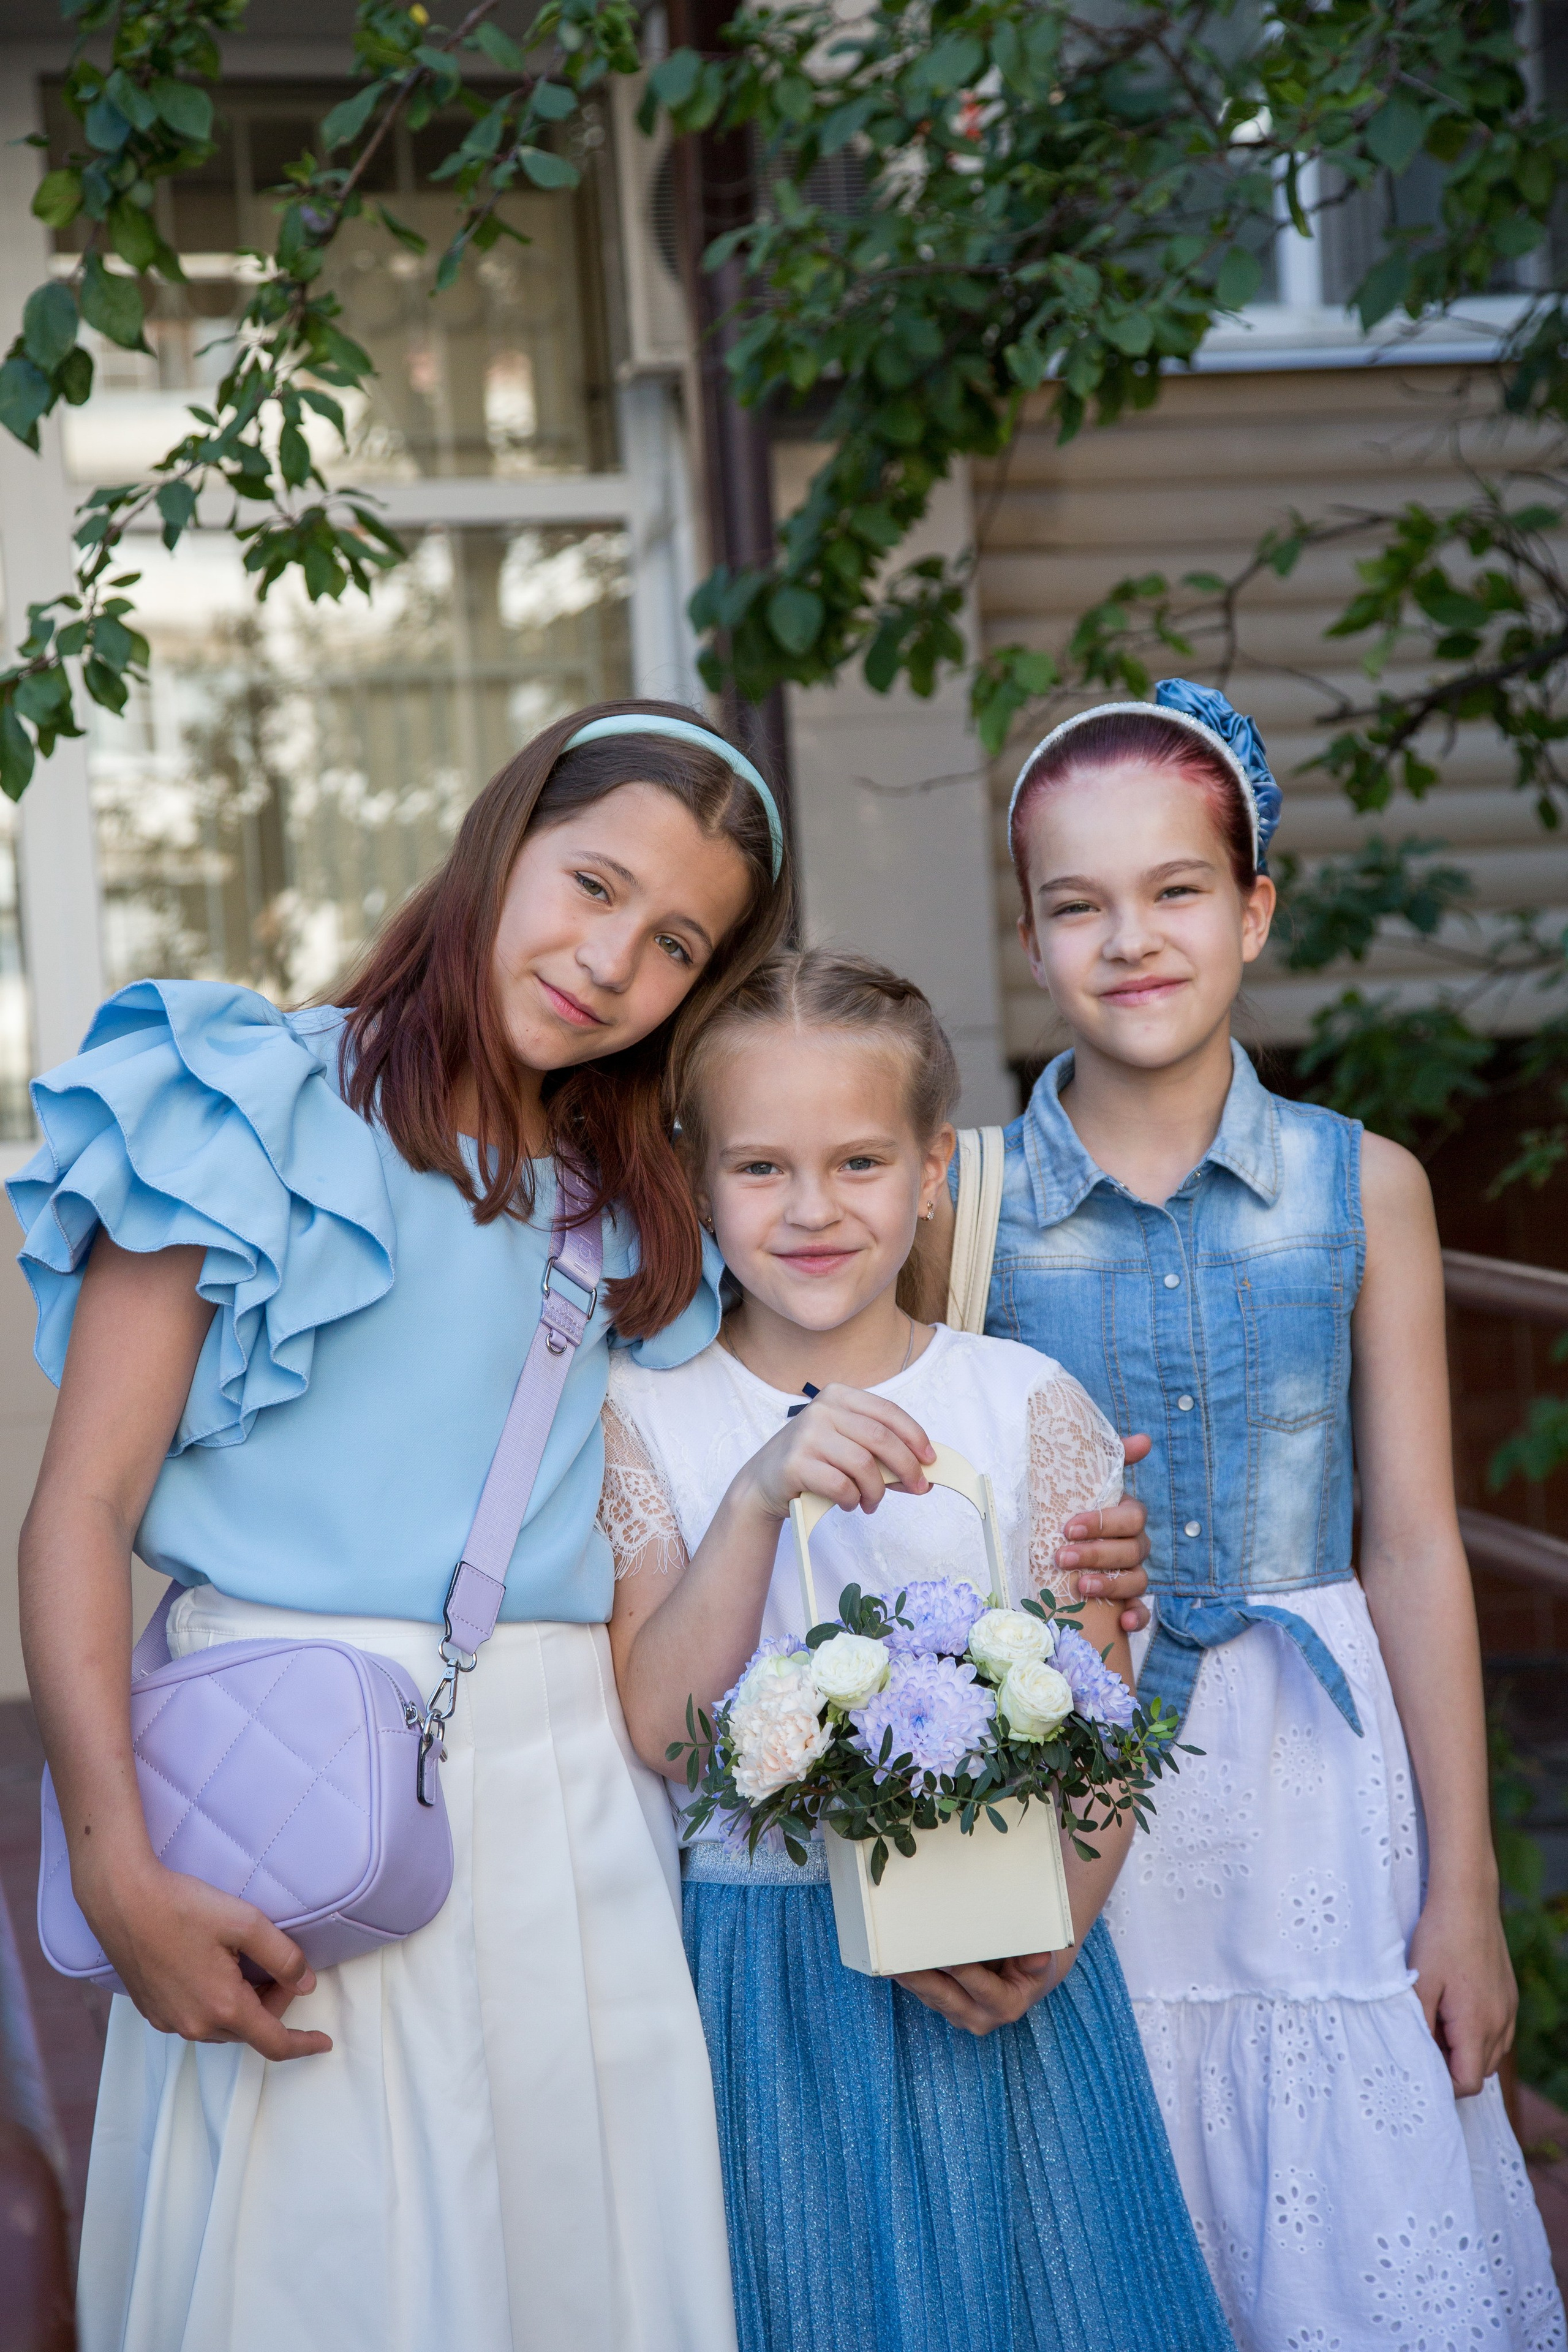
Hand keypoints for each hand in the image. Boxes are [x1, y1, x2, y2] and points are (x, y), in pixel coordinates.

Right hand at [78, 1854, 332, 2060]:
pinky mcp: (153, 2013)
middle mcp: (195, 2025)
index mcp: (223, 2006)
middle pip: (250, 2029)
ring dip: (244, 2004)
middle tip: (276, 1963)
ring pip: (224, 2026)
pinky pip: (197, 2019)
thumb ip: (283, 1957)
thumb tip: (307, 1984)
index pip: (274, 2042)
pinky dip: (217, 2003)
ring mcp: (170, 2022)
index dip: (303, 2044)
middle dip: (272, 2003)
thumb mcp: (246, 1923)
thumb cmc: (183, 1907)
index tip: (325, 2042)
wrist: (122, 1901)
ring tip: (244, 1963)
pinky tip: (214, 1968)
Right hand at [734, 1384, 936, 1522]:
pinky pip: (842, 1486)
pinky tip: (848, 1503)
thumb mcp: (846, 1446)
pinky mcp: (795, 1464)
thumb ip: (881, 1454)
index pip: (887, 1412)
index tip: (930, 1459)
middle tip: (917, 1488)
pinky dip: (853, 1499)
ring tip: (871, 1502)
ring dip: (876, 1491)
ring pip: (863, 1465)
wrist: (763, 1482)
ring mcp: (806, 1435)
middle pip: (880, 1438)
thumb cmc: (813, 1462)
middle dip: (906, 1466)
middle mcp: (821, 1410)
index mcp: (838, 1396)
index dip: (915, 1436)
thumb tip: (925, 1475)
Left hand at [893, 1948, 1067, 2034]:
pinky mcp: (944, 2007)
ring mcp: (959, 2014)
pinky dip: (909, 1978)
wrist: (1025, 1979)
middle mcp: (979, 2016)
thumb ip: (1036, 1961)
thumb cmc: (1031, 1965)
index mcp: (1006, 2005)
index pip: (980, 1987)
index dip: (963, 1971)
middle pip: (945, 1995)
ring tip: (889, 1957)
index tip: (946, 1955)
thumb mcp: (1040, 1962)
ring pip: (929, 1995)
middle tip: (901, 1957)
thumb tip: (1038, 1957)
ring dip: (909, 1978)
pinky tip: (893, 1963)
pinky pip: (923, 1993)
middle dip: (922, 1977)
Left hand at [1060, 1432, 1151, 1633]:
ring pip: (1136, 1581)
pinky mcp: (1127, 1603)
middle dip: (1096, 1554)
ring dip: (1110, 1585)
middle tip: (1061, 1557)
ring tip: (1080, 1587)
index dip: (1103, 1523)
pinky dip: (1136, 1617)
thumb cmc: (1070, 1512)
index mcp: (1127, 1517)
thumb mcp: (1081, 1485)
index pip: (1131, 1518)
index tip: (1068, 1528)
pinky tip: (1123, 1622)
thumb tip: (1145, 1439)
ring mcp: (1132, 1575)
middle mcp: (1134, 1546)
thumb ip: (1110, 1458)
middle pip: (1131, 1551)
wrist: (1055, 1544)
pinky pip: (1142, 1613)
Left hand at [1408, 1884, 1516, 2095]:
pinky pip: (1497, 2033)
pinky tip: (1453, 2008)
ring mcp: (1508, 2011)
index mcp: (1476, 2025)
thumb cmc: (1439, 1938)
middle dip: (1450, 2066)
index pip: (1467, 2083)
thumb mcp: (1419, 1984)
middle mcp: (1500, 2024)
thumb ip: (1419, 2027)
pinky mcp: (1509, 1998)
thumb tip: (1417, 2058)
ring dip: (1463, 2051)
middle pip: (1478, 2072)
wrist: (1468, 1900)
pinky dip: (1476, 2034)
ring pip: (1489, 2054)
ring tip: (1435, 2021)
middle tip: (1421, 2039)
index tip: (1418, 2063)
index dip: (1442, 2082)